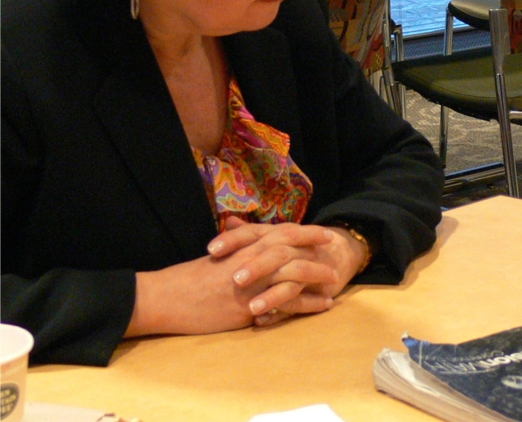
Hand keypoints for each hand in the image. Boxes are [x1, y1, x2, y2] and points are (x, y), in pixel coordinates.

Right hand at [127, 219, 341, 337]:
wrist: (166, 298)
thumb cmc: (188, 279)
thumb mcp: (217, 259)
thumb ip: (237, 251)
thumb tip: (251, 247)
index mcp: (244, 246)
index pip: (282, 232)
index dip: (306, 232)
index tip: (324, 233)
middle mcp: (252, 260)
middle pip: (294, 249)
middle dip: (318, 251)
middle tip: (337, 253)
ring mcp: (252, 282)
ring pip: (294, 274)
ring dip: (317, 276)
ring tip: (334, 282)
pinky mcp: (250, 306)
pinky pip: (287, 304)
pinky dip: (308, 304)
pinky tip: (323, 305)